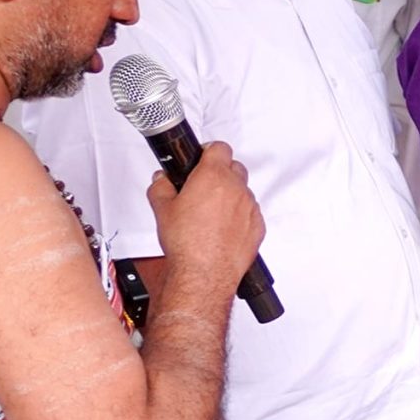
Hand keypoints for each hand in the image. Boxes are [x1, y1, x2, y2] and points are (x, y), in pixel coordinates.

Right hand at [146, 141, 262, 292]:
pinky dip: (240, 215)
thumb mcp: (161, 208)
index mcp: (213, 176)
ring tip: (213, 210)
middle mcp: (236, 189)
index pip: (219, 147)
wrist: (204, 272)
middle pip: (234, 167)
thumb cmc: (187, 243)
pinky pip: (251, 212)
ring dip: (231, 194)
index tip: (203, 157)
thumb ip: (161, 186)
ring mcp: (250, 207)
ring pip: (244, 191)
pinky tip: (224, 227)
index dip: (209, 151)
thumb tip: (161, 180)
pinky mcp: (258, 226)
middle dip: (221, 172)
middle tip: (205, 184)